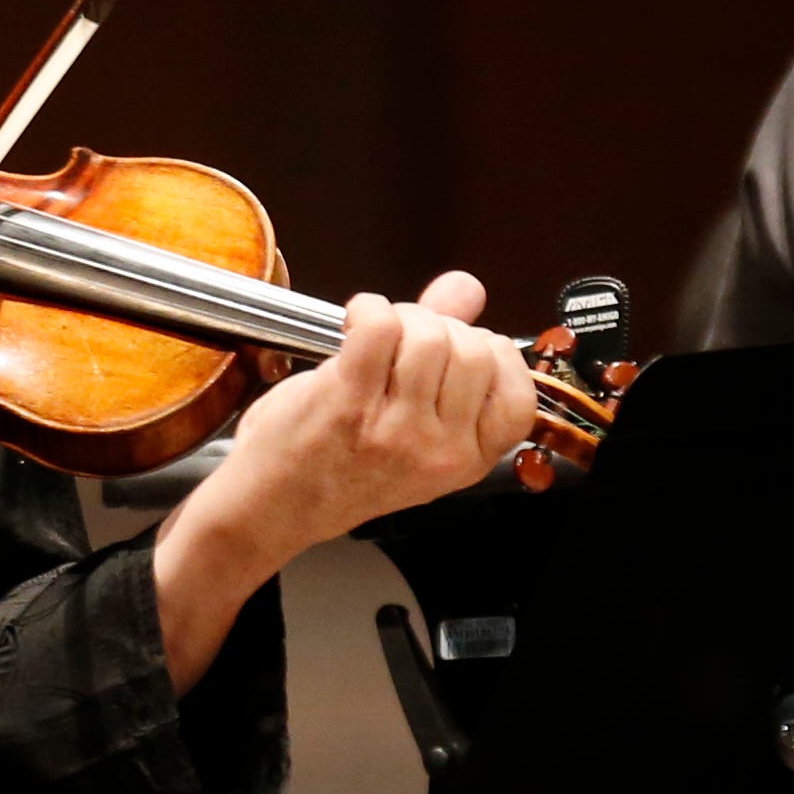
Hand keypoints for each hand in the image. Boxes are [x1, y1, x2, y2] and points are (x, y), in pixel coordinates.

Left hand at [155, 273, 537, 689]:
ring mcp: (395, 429)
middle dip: (441, 328)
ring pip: (428, 335)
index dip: (493, 357)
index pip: (519, 398)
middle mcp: (439, 451)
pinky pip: (379, 325)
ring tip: (376, 340)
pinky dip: (365, 309)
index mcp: (465, 462)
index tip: (460, 352)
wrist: (273, 506)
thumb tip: (469, 287)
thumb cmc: (339, 468)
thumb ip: (446, 352)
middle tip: (406, 342)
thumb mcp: (412, 427)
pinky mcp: (349, 401)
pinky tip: (352, 325)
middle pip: (474, 352)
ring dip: (400, 318)